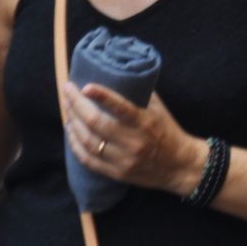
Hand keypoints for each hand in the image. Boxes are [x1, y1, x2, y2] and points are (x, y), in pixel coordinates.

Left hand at [61, 83, 202, 195]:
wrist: (180, 166)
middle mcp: (134, 142)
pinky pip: (89, 160)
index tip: (84, 85)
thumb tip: (115, 72)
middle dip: (77, 105)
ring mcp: (124, 160)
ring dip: (72, 123)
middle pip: (97, 123)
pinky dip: (75, 144)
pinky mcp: (117, 174)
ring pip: (88, 142)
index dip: (101, 96)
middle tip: (67, 90)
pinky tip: (70, 131)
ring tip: (67, 107)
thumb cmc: (167, 130)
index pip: (121, 108)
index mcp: (145, 123)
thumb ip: (138, 92)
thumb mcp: (157, 108)